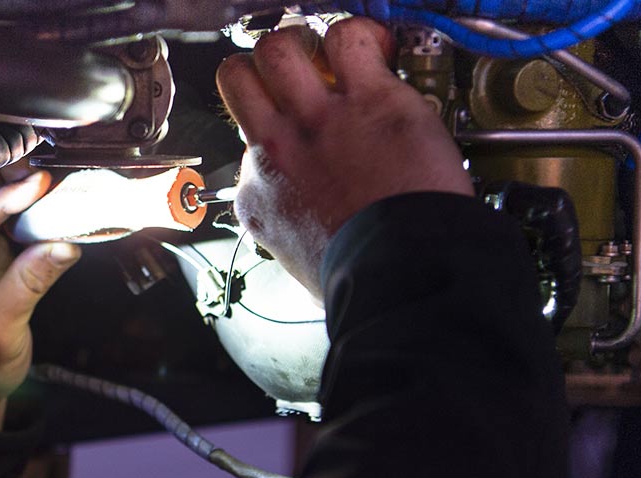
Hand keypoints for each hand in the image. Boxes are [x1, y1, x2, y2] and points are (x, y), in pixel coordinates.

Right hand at [216, 17, 471, 297]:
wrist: (402, 273)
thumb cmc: (360, 278)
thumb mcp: (297, 261)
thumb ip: (289, 227)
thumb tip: (302, 226)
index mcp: (260, 194)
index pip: (246, 140)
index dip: (273, 129)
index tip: (298, 134)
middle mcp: (277, 149)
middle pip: (239, 76)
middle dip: (264, 67)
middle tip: (296, 72)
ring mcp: (320, 120)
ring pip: (278, 48)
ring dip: (303, 43)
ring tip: (331, 55)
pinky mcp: (370, 99)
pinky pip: (349, 39)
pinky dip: (363, 36)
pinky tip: (378, 50)